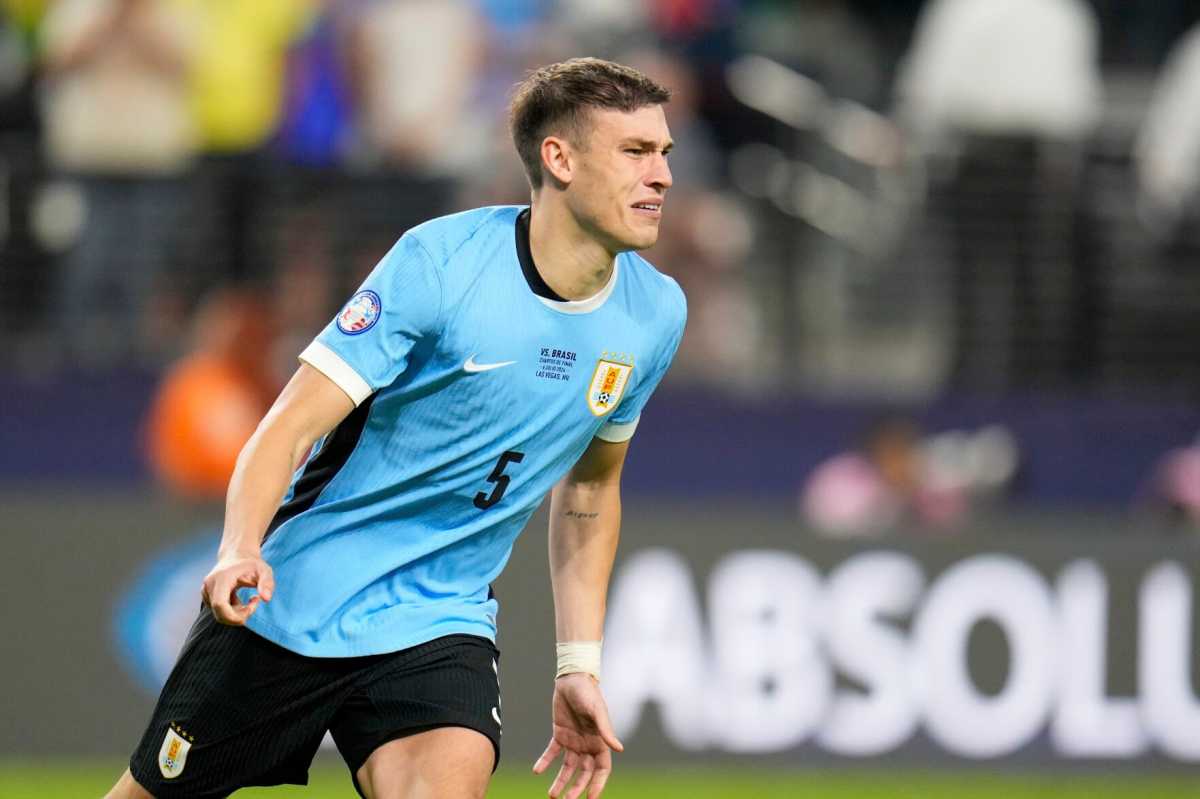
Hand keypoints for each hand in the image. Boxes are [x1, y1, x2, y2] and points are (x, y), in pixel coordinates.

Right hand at [200, 552, 273, 625]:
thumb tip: (266, 599)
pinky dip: (231, 611)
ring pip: (220, 615)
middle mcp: (209, 585)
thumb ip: (267, 583)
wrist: (236, 555)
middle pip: (220, 614)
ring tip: (250, 599)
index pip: (220, 605)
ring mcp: (205, 591)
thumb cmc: (252, 564)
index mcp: (222, 578)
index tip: (251, 610)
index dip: (234, 616)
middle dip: (239, 616)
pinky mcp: (206, 596)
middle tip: (254, 603)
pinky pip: (219, 611)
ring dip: (237, 613)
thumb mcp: (264, 570)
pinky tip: (239, 599)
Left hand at [533, 673, 623, 798]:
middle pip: (583, 773)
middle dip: (576, 788)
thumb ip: (606, 730)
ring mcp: (573, 741)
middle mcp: (588, 745)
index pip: (601, 769)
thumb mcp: (597, 711)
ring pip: (567, 767)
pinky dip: (545, 762)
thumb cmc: (589, 692)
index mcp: (600, 742)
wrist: (572, 678)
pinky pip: (552, 752)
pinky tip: (537, 770)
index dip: (597, 784)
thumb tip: (619, 749)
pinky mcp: (560, 734)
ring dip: (560, 781)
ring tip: (551, 795)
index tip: (590, 798)